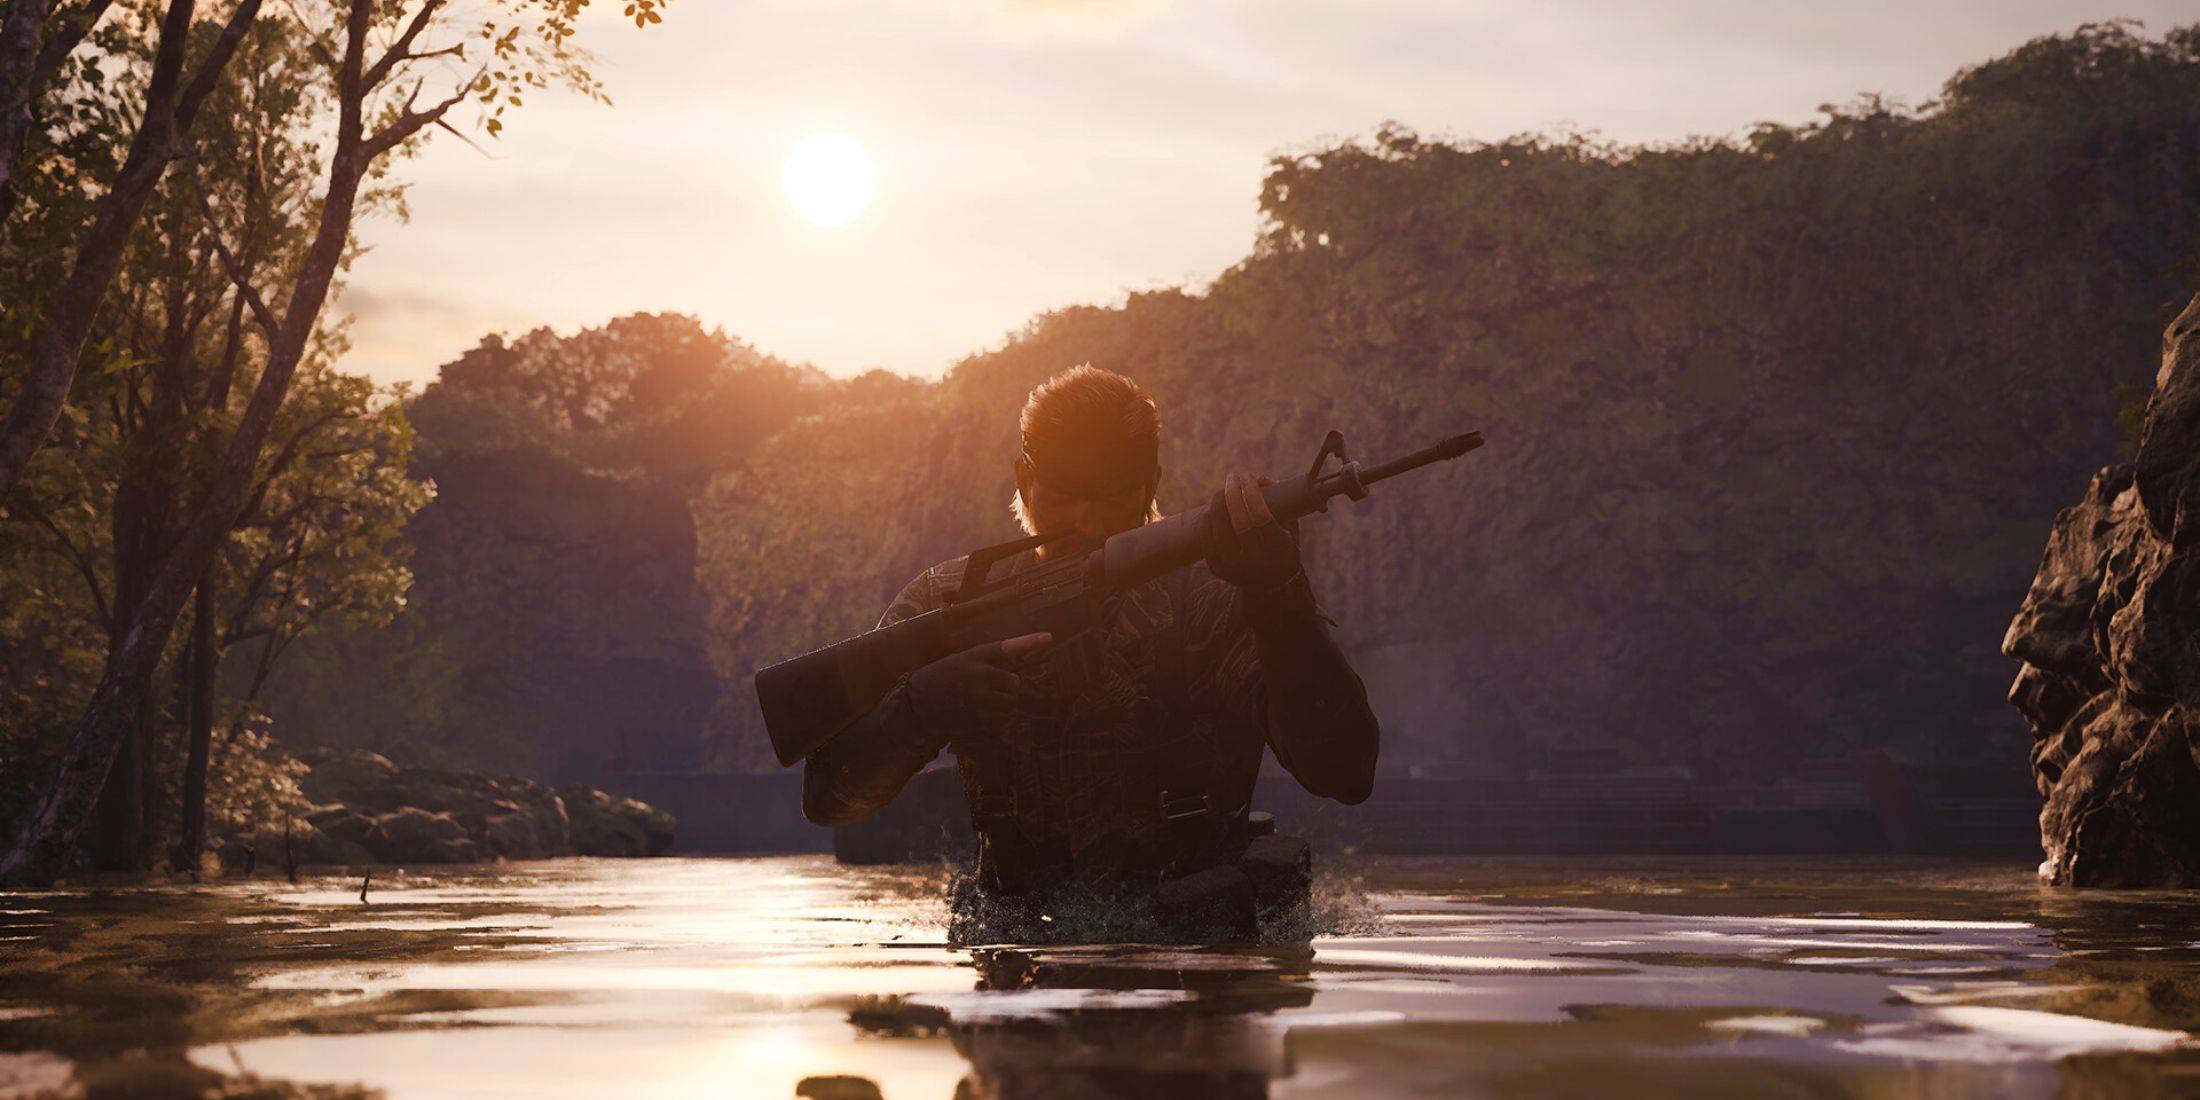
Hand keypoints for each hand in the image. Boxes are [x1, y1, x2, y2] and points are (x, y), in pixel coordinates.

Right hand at [905, 632, 1050, 745]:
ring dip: (1001, 702)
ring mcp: (979, 698)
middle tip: (995, 687)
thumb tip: (1009, 672)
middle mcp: (979, 675)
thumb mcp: (958, 661)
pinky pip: (997, 719)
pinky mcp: (977, 718)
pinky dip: (991, 717)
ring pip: (1007, 702)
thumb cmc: (937, 679)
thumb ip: (982, 663)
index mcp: (973, 657)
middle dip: (1008, 685)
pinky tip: (974, 713)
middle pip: (1013, 681)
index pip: (1006, 647)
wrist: (915, 703)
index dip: (1029, 642)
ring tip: (981, 702)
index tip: (1049, 638)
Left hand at [1205, 472, 1302, 589]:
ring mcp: (1234, 568)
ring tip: (1224, 491)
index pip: (1260, 516)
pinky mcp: (1218, 570)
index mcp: (1277, 551)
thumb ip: (1281, 503)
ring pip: (1217, 528)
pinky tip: (1214, 509)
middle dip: (1232, 493)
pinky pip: (1205, 537)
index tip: (1249, 476)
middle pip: (1237, 521)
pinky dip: (1208, 519)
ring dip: (1218, 503)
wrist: (1271, 585)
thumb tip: (1261, 479)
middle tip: (1233, 477)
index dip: (1252, 492)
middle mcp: (1255, 563)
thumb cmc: (1282, 546)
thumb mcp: (1290, 528)